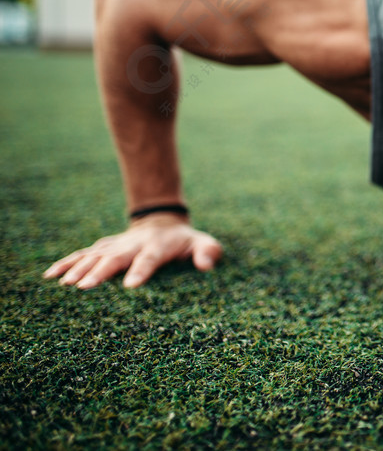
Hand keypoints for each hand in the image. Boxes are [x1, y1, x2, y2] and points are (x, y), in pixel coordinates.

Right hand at [43, 215, 222, 289]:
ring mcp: (115, 245)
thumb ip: (208, 252)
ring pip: (95, 256)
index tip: (131, 286)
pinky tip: (49, 275)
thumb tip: (206, 266)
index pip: (150, 259)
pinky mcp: (102, 248)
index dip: (141, 270)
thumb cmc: (184, 241)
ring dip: (79, 268)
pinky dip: (65, 263)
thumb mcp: (202, 243)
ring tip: (64, 283)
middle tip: (85, 286)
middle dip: (101, 271)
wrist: (163, 222)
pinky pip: (81, 254)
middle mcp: (133, 245)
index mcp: (158, 246)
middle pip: (116, 258)